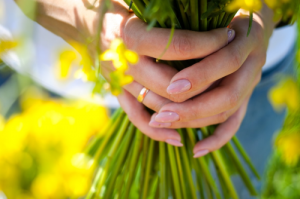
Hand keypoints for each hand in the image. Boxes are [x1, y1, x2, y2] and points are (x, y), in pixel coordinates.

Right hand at [98, 1, 233, 145]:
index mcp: (128, 36)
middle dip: (206, 78)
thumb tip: (202, 12)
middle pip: (172, 85)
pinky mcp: (117, 94)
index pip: (177, 46)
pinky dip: (158, 132)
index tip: (226, 35)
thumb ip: (162, 13)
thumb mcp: (136, 3)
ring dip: (189, 107)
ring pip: (160, 106)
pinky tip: (179, 138)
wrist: (81, 23)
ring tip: (214, 98)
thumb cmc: (112, 7)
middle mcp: (123, 64)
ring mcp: (119, 83)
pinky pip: (137, 119)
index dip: (207, 43)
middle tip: (228, 66)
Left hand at [149, 11, 276, 155]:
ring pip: (227, 111)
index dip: (202, 76)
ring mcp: (250, 84)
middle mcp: (253, 64)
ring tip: (163, 124)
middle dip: (192, 108)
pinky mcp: (244, 97)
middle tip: (160, 116)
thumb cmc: (225, 14)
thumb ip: (195, 32)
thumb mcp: (214, 15)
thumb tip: (158, 46)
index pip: (228, 61)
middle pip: (228, 96)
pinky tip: (196, 149)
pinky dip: (216, 139)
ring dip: (195, 121)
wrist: (251, 22)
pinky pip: (234, 123)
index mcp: (249, 38)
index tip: (172, 86)